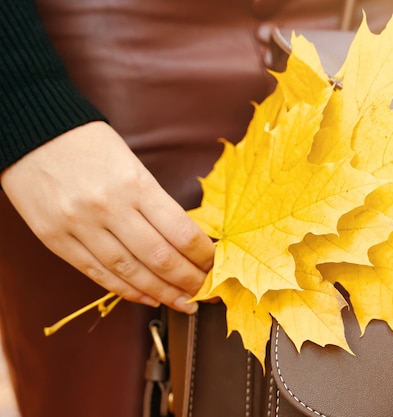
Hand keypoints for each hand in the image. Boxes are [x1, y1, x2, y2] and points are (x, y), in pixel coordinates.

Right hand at [0, 121, 214, 313]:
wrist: (32, 132)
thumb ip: (155, 203)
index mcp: (135, 184)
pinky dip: (126, 291)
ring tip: (183, 303)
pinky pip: (97, 274)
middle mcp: (109, 208)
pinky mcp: (56, 240)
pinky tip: (148, 298)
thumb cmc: (90, 144)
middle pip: (160, 259)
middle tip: (206, 291)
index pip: (181, 232)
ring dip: (162, 293)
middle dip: (189, 281)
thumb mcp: (132, 164)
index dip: (203, 256)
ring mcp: (80, 227)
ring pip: (130, 273)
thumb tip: (184, 240)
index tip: (215, 264)